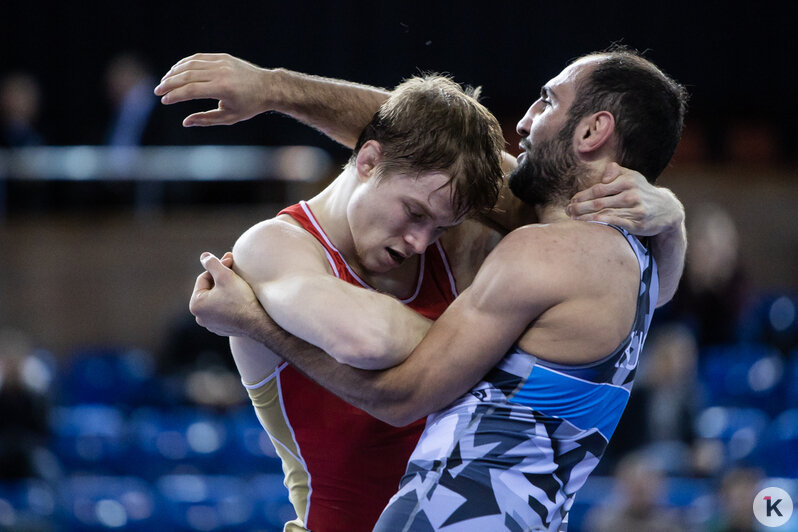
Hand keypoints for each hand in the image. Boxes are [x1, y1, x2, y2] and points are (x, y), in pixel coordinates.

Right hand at [154, 53, 271, 126]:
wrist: (268, 87)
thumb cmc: (249, 106)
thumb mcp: (229, 117)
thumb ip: (206, 120)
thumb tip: (185, 122)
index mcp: (222, 89)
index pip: (191, 90)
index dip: (175, 96)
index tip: (164, 101)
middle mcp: (221, 72)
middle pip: (187, 76)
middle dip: (170, 83)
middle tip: (158, 91)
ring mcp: (221, 62)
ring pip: (190, 64)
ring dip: (174, 72)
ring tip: (164, 82)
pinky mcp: (222, 57)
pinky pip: (198, 58)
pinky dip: (184, 63)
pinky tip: (176, 71)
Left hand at [189, 251, 265, 336]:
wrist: (258, 323)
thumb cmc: (241, 299)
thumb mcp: (225, 276)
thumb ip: (212, 263)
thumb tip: (203, 256)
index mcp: (196, 304)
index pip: (204, 278)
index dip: (218, 267)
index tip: (231, 261)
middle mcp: (200, 317)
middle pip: (210, 290)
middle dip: (222, 278)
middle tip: (236, 270)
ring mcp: (211, 325)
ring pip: (217, 300)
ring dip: (226, 290)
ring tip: (239, 285)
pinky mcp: (223, 329)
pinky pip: (224, 311)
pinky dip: (230, 303)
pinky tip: (242, 299)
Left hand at [566, 163, 683, 235]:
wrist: (667, 210)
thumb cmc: (641, 191)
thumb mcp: (632, 176)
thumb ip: (615, 171)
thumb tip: (604, 175)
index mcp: (627, 181)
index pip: (598, 189)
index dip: (582, 195)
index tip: (571, 201)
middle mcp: (631, 194)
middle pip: (598, 202)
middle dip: (579, 207)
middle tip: (567, 211)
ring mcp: (635, 209)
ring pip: (604, 213)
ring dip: (585, 217)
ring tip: (572, 219)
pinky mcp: (637, 224)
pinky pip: (615, 223)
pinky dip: (601, 224)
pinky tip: (590, 224)